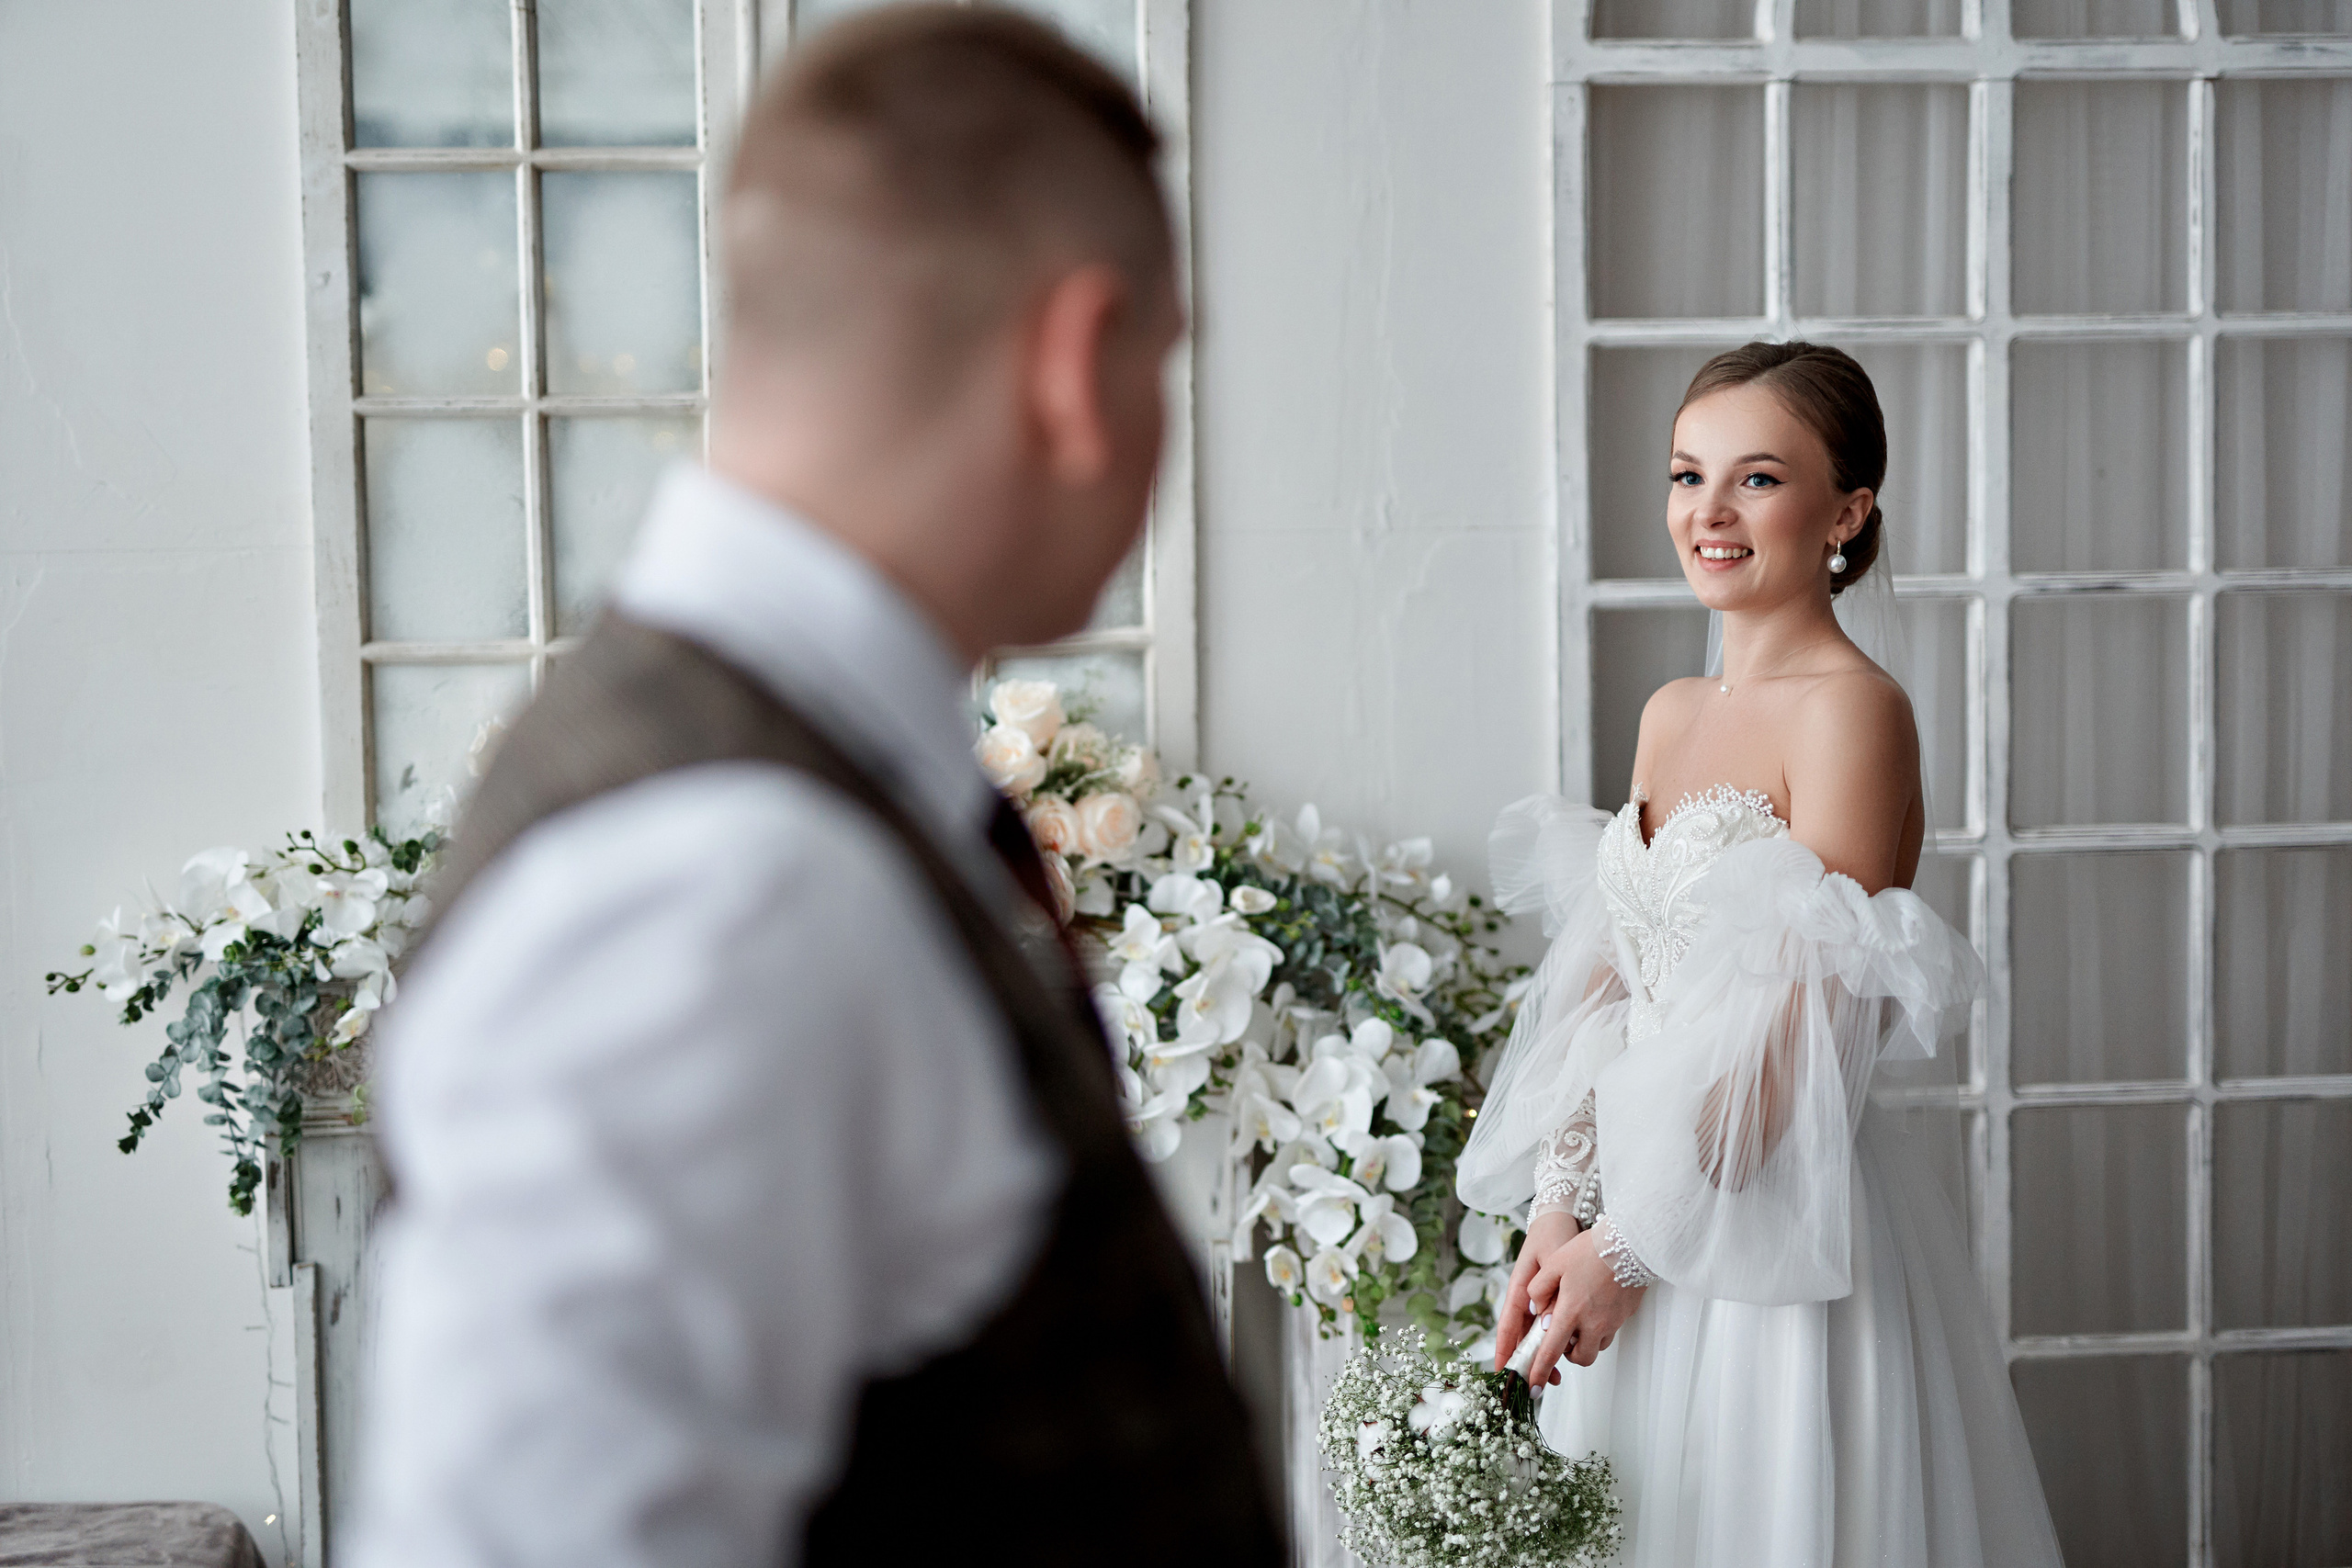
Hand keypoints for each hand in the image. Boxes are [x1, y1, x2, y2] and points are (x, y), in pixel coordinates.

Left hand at [1496, 1215, 1644, 1387]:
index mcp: (1571, 1311)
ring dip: (1585, 1343)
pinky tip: (1595, 1309)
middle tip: (1563, 1340)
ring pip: (1596, 1347)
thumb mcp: (1554, 1263)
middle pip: (1581, 1358)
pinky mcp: (1625, 1315)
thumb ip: (1539, 1289)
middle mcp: (1593, 1322)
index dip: (1540, 1371)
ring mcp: (1612, 1321)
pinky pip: (1610, 1332)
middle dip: (1569, 1356)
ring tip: (1579, 1320)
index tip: (1533, 1386)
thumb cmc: (1590, 1250)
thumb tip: (1535, 1309)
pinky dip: (1599, 1330)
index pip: (1551, 1351)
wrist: (1630, 1243)